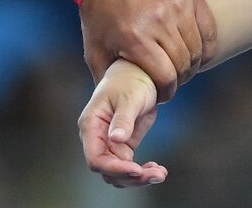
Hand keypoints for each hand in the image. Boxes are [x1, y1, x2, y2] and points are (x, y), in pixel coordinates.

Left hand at [79, 0, 217, 101]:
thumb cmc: (100, 15)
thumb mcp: (95, 50)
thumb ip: (108, 80)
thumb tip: (120, 106)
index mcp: (135, 37)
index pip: (166, 77)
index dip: (167, 92)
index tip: (163, 94)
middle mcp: (160, 20)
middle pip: (184, 64)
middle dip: (180, 79)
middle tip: (173, 80)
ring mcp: (178, 4)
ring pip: (198, 48)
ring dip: (193, 63)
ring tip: (182, 66)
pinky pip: (208, 28)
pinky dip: (206, 45)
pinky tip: (196, 52)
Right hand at [79, 59, 165, 186]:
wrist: (139, 73)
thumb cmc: (130, 81)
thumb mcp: (130, 97)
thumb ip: (123, 118)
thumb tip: (116, 139)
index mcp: (91, 126)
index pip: (96, 158)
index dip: (114, 168)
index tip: (136, 169)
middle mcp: (97, 138)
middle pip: (107, 170)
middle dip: (131, 176)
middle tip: (156, 174)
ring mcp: (109, 143)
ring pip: (118, 172)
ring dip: (138, 178)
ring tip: (160, 173)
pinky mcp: (123, 145)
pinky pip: (128, 166)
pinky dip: (142, 171)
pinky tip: (158, 169)